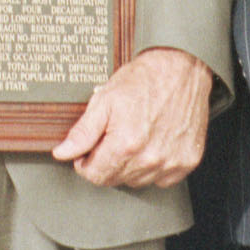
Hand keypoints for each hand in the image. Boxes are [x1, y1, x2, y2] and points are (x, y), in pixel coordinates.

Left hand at [51, 47, 211, 187]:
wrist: (181, 68)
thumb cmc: (144, 79)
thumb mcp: (104, 99)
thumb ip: (82, 132)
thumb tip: (62, 153)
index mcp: (126, 145)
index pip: (95, 176)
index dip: (86, 162)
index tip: (89, 148)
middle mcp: (150, 159)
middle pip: (115, 179)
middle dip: (106, 162)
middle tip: (111, 135)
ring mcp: (171, 163)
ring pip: (137, 181)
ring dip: (129, 165)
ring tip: (133, 135)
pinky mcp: (187, 162)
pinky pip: (162, 179)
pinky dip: (153, 165)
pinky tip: (152, 142)